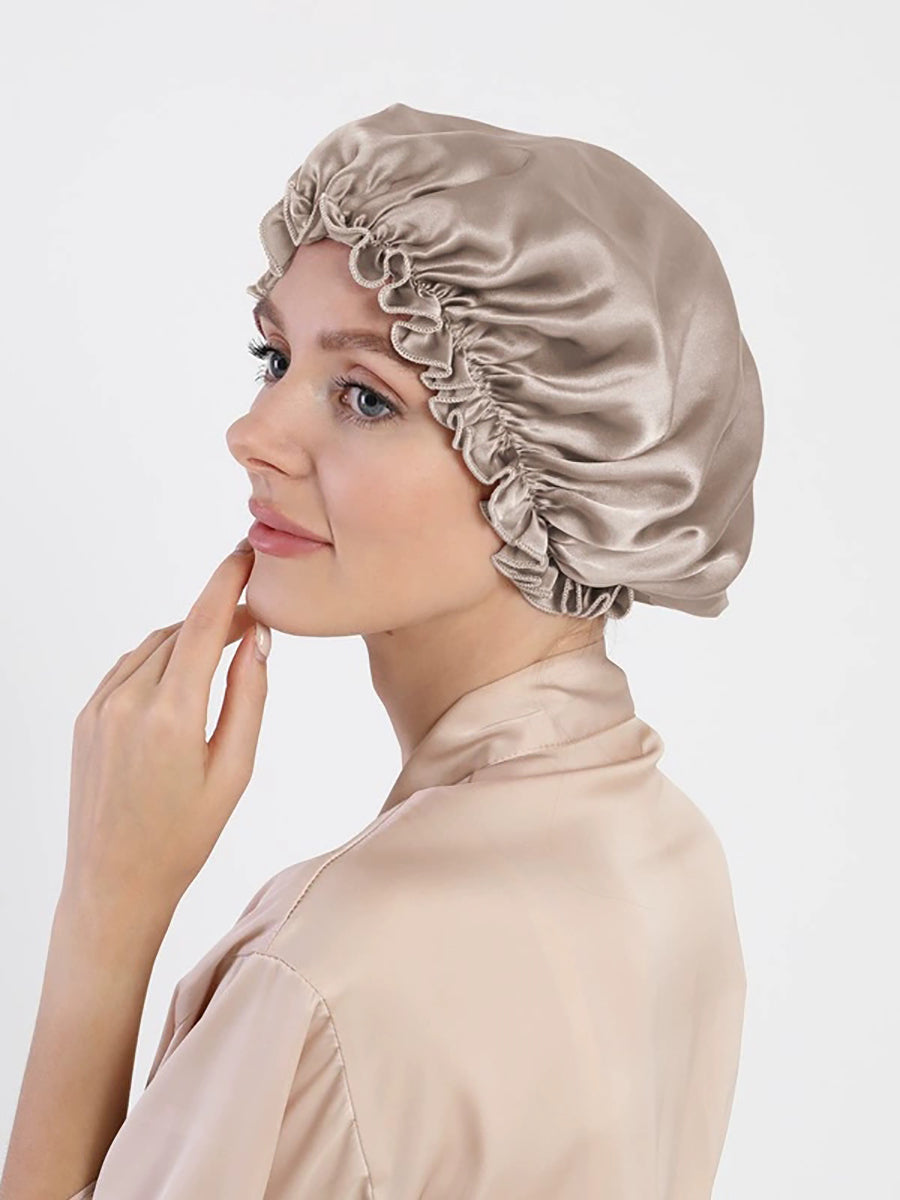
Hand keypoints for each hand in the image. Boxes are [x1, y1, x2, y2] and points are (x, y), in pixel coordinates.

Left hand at [61, 540, 269, 923]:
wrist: (113, 881)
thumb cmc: (184, 836)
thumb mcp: (234, 770)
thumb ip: (248, 697)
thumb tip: (257, 637)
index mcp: (172, 715)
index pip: (204, 624)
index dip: (228, 582)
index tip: (247, 555)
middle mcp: (128, 701)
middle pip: (181, 631)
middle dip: (218, 616)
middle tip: (255, 623)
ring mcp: (99, 708)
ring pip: (154, 646)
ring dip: (189, 638)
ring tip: (222, 655)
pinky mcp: (85, 717)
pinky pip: (128, 667)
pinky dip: (159, 659)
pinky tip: (181, 681)